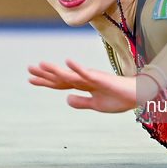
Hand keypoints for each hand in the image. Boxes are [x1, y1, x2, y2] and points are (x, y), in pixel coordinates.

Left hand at [28, 59, 158, 112]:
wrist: (137, 96)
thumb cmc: (119, 98)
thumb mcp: (96, 104)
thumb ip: (81, 102)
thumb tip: (66, 99)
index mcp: (83, 86)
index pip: (60, 83)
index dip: (46, 81)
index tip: (31, 80)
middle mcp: (85, 79)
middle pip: (61, 77)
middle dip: (45, 74)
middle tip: (29, 69)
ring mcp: (92, 78)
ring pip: (70, 74)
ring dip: (56, 70)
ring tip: (41, 65)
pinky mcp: (101, 78)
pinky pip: (87, 73)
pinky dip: (77, 68)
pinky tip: (68, 63)